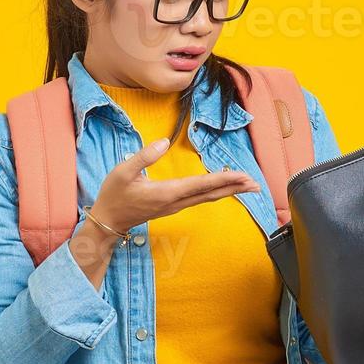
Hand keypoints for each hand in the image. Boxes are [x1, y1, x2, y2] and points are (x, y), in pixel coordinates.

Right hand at [91, 136, 259, 231]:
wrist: (108, 221)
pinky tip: (223, 188)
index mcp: (166, 193)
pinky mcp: (173, 207)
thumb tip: (163, 142)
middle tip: (256, 184)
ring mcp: (175, 206)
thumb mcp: (123, 172)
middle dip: (234, 188)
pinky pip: (200, 199)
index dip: (223, 178)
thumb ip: (144, 156)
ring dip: (228, 191)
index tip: (241, 175)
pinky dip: (215, 192)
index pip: (201, 184)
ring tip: (247, 186)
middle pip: (211, 194)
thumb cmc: (114, 195)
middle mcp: (175, 202)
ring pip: (207, 198)